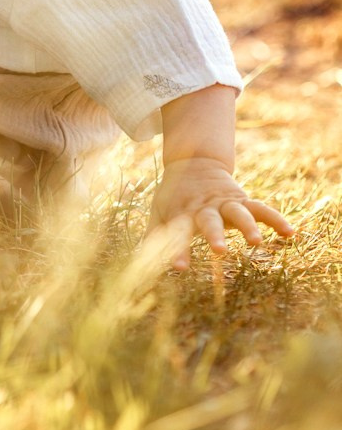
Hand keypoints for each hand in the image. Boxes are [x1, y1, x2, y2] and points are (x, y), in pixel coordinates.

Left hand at [148, 156, 293, 270]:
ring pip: (239, 212)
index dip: (179, 249)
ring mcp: (226, 202)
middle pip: (211, 220)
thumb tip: (139, 262)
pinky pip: (261, 208)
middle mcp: (206, 207)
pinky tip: (290, 233)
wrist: (194, 162)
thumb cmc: (174, 196)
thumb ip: (153, 236)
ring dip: (248, 226)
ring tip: (258, 242)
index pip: (179, 232)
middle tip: (220, 250)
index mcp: (183, 211)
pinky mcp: (242, 199)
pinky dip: (275, 219)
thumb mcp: (159, 212)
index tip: (179, 268)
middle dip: (215, 235)